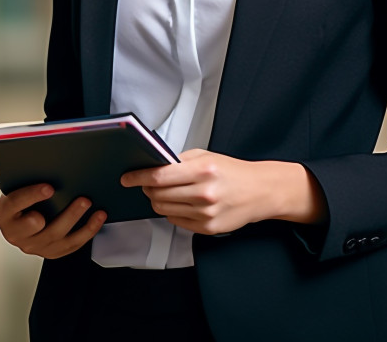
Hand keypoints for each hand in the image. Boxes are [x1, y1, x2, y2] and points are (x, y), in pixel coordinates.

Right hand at [0, 183, 106, 258]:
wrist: (20, 214)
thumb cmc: (20, 194)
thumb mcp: (17, 183)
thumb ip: (27, 174)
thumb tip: (48, 158)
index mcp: (4, 213)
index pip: (15, 204)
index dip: (31, 196)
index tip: (49, 187)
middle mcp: (16, 233)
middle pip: (38, 227)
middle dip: (64, 214)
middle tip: (82, 199)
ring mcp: (33, 245)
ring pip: (57, 237)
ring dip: (77, 220)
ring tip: (90, 204)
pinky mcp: (50, 251)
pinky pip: (70, 245)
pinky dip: (87, 231)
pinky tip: (98, 217)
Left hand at [120, 150, 326, 235]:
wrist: (259, 192)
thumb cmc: (232, 171)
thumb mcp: (207, 156)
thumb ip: (180, 161)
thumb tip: (154, 165)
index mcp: (202, 170)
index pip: (160, 175)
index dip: (139, 177)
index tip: (127, 178)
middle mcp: (203, 193)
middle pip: (159, 194)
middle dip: (148, 189)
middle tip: (148, 183)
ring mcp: (205, 214)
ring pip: (165, 209)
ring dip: (159, 200)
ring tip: (166, 192)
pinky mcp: (207, 229)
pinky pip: (177, 221)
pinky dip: (173, 212)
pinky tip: (182, 203)